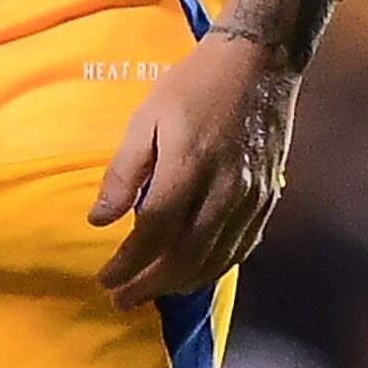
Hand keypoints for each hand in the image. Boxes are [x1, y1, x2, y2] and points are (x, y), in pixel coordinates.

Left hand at [88, 30, 295, 307]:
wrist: (258, 66)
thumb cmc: (191, 87)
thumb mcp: (145, 119)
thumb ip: (123, 172)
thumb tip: (98, 220)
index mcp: (188, 167)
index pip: (154, 232)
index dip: (128, 262)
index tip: (104, 280)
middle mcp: (225, 190)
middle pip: (186, 255)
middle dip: (150, 284)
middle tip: (121, 301)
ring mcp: (252, 197)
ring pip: (217, 257)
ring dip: (181, 283)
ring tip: (151, 295)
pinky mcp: (268, 198)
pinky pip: (242, 246)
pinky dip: (216, 267)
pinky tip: (196, 275)